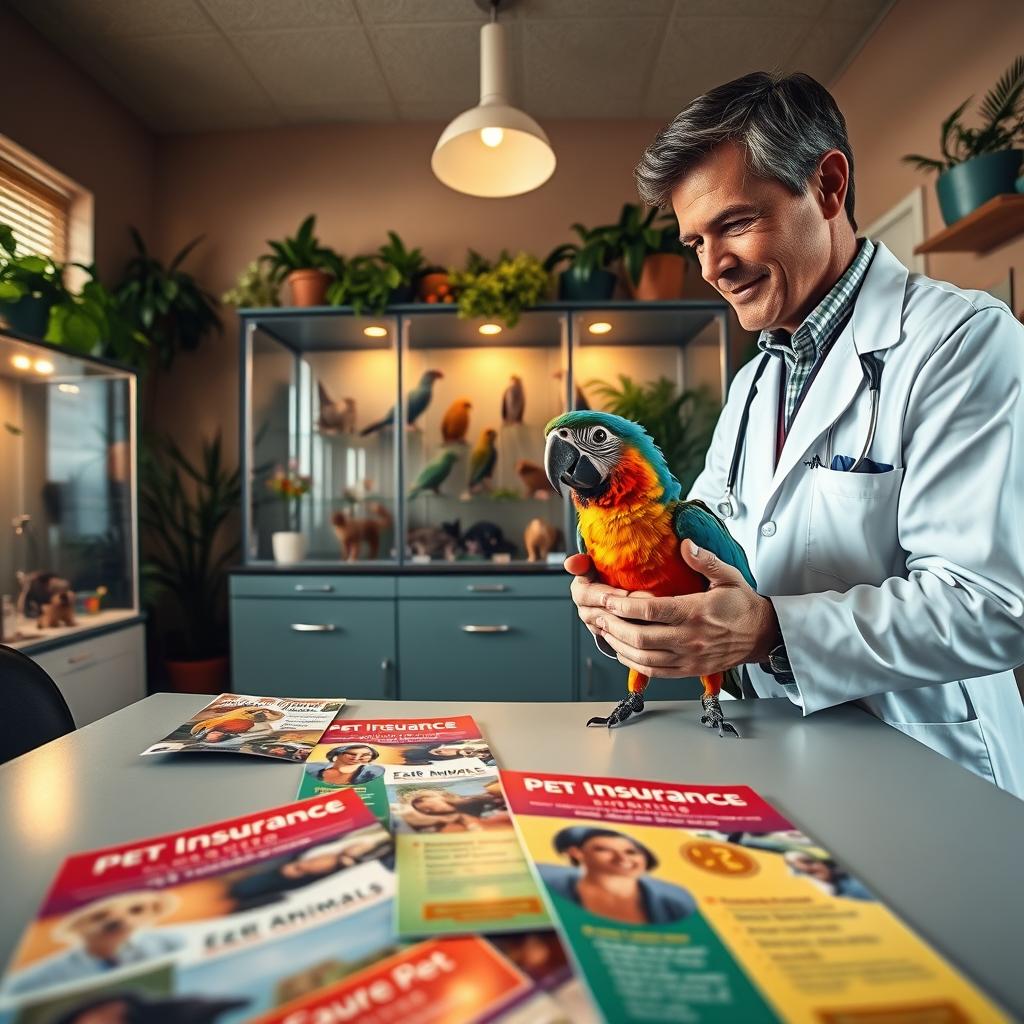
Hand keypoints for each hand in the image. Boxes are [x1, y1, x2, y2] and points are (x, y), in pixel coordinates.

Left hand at [566, 542, 778, 677]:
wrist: (761, 635)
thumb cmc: (742, 604)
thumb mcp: (728, 576)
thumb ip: (705, 560)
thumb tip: (685, 544)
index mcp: (696, 612)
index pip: (652, 612)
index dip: (623, 606)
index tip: (606, 598)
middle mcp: (690, 638)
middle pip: (641, 637)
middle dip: (613, 626)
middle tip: (596, 614)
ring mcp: (688, 658)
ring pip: (643, 657)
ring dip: (618, 644)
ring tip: (603, 630)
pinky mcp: (688, 670)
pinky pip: (654, 671)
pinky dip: (633, 662)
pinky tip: (621, 650)